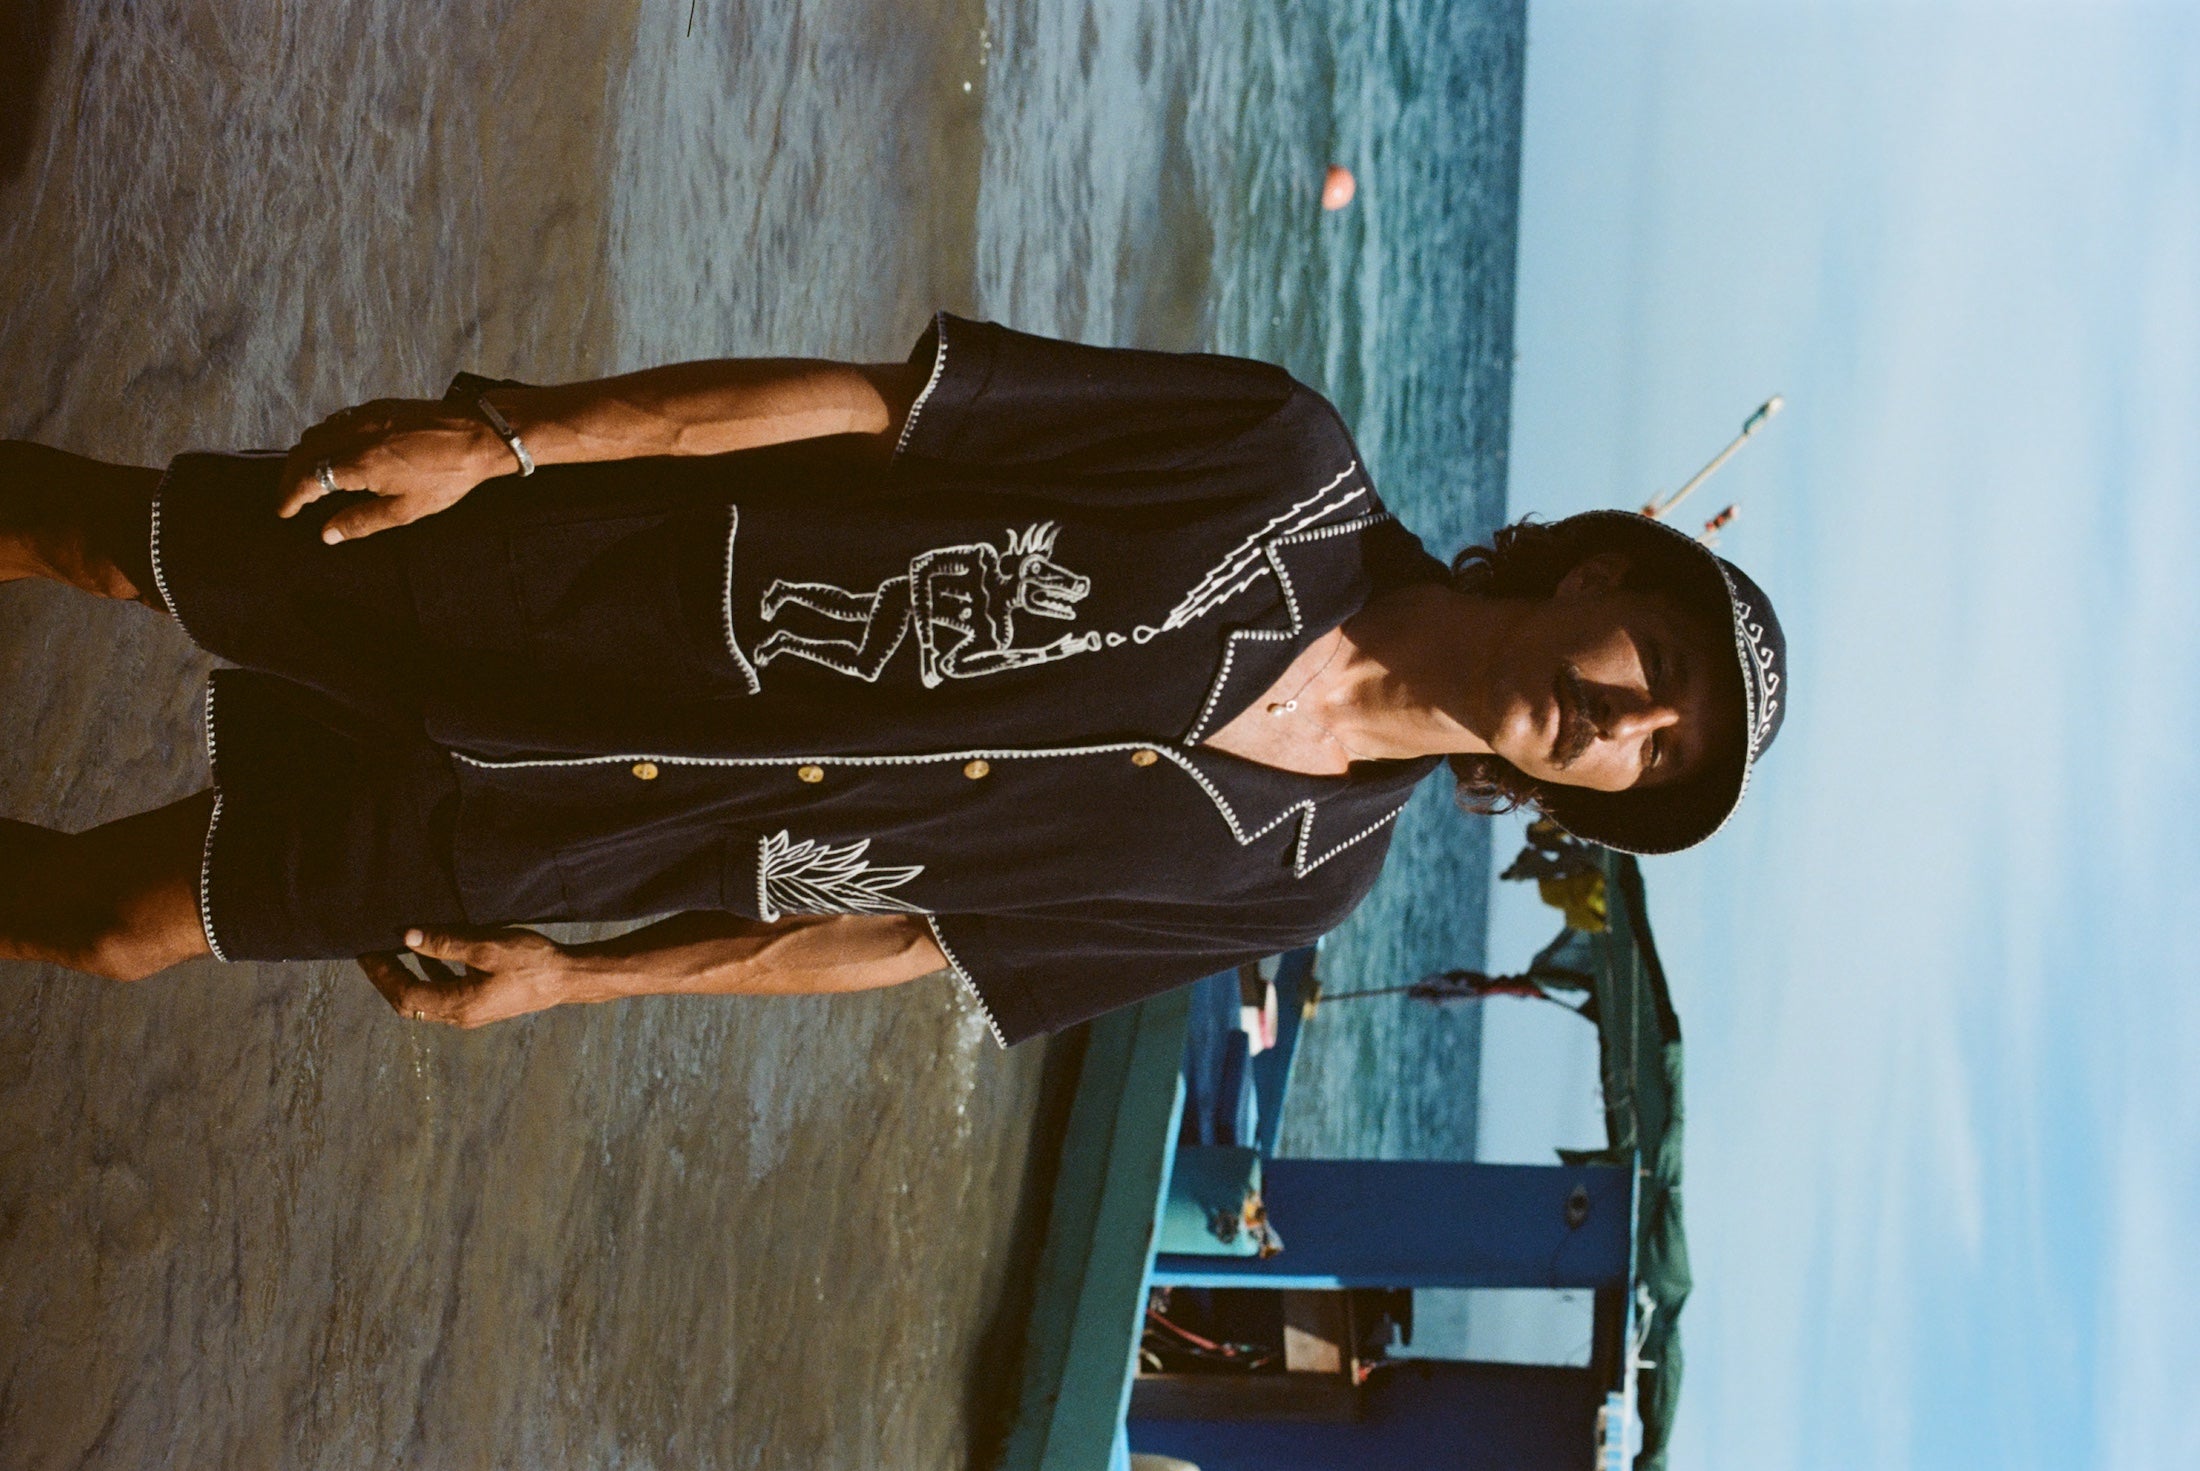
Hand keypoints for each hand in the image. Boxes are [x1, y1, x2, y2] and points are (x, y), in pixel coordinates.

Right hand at [278, 397, 510, 542]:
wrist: (478, 434)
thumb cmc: (448, 475)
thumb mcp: (407, 510)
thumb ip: (361, 522)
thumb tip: (328, 534)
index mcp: (359, 464)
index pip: (307, 479)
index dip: (290, 497)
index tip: (285, 510)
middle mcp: (355, 435)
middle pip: (304, 453)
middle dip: (290, 477)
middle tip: (290, 497)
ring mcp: (365, 416)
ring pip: (318, 433)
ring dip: (305, 455)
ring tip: (307, 477)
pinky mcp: (377, 407)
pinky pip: (337, 420)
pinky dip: (325, 437)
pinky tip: (333, 451)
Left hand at [356, 926, 599, 1028]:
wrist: (567, 978)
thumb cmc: (531, 961)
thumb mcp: (486, 947)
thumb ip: (446, 943)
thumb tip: (409, 937)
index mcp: (458, 1005)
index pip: (405, 995)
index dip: (382, 974)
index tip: (367, 952)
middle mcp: (460, 1015)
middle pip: (410, 1003)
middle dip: (388, 978)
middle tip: (372, 952)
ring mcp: (471, 1012)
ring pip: (425, 999)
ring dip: (406, 977)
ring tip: (393, 950)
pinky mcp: (481, 1004)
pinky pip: (443, 993)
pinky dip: (429, 975)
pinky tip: (429, 955)